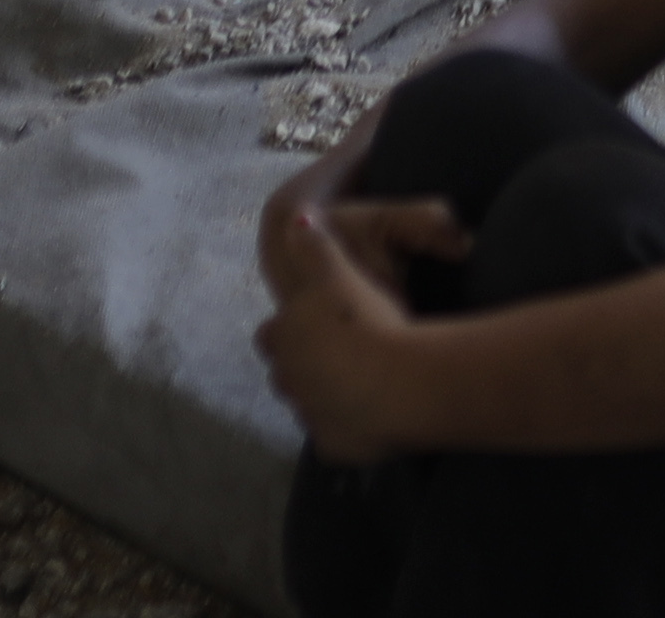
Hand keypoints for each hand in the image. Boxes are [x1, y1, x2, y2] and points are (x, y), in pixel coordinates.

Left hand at [250, 188, 467, 462]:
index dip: (287, 329)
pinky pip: (336, 438)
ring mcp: (309, 416)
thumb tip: (297, 219)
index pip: (270, 334)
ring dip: (326, 397)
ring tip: (360, 385)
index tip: (311, 325)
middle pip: (284, 375)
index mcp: (285, 337)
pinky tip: (373, 418)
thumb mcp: (338, 272)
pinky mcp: (332, 446)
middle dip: (303, 367)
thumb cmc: (363, 320)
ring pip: (308, 407)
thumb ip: (315, 247)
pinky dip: (349, 429)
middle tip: (339, 356)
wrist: (394, 381)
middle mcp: (289, 379)